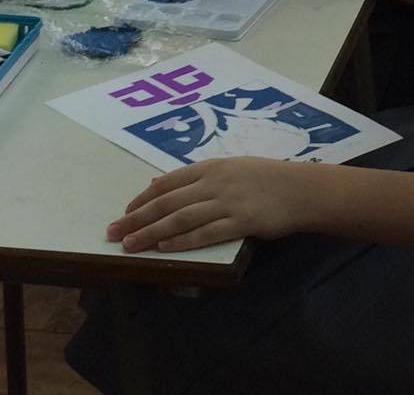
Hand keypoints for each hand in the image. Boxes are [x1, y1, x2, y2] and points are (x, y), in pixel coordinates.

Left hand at [107, 158, 306, 251]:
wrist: (300, 188)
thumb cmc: (266, 178)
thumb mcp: (230, 167)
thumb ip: (196, 176)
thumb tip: (158, 182)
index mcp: (211, 167)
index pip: (167, 183)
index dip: (142, 199)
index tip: (124, 212)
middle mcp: (215, 182)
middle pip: (167, 202)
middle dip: (136, 218)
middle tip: (112, 232)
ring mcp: (227, 202)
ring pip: (180, 218)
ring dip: (151, 232)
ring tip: (130, 245)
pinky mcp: (241, 221)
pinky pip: (206, 233)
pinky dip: (183, 240)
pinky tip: (165, 247)